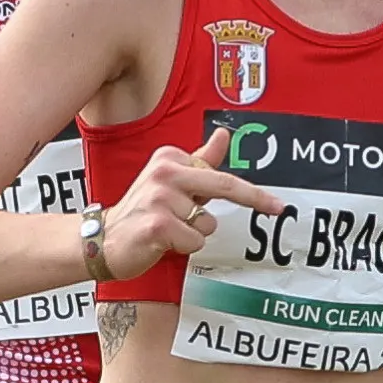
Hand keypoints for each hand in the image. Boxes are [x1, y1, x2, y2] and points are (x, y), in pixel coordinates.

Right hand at [98, 128, 284, 279]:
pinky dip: (184, 248)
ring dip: (194, 234)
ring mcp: (160, 198)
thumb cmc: (142, 211)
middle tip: (279, 208)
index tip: (275, 204)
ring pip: (207, 223)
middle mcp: (165, 172)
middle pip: (224, 186)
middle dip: (256, 199)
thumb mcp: (171, 181)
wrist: (103, 239)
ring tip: (169, 231)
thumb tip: (224, 135)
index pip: (220, 174)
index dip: (251, 192)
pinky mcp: (157, 225)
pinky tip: (162, 243)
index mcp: (169, 157)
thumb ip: (201, 161)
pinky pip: (194, 241)